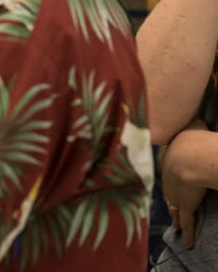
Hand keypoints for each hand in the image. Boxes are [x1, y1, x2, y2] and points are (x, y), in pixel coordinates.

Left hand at [161, 128, 209, 247]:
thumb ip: (188, 121)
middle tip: (170, 201)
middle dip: (168, 195)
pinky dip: (187, 233)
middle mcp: (166, 178)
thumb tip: (191, 113)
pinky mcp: (185, 206)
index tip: (167, 174)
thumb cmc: (189, 138)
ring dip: (175, 217)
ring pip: (174, 207)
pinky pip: (187, 222)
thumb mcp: (187, 126)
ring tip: (175, 224)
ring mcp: (174, 194)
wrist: (189, 156)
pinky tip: (187, 242)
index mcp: (166, 160)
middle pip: (166, 189)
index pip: (165, 167)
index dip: (167, 172)